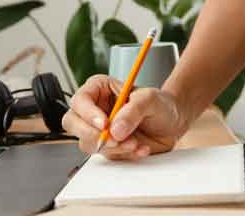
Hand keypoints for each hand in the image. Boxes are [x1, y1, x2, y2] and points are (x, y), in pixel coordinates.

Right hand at [61, 74, 191, 160]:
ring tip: (136, 142)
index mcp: (100, 89)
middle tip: (116, 139)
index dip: (87, 113)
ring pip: (87, 143)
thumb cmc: (160, 104)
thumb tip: (115, 128)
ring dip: (112, 146)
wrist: (172, 124)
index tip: (104, 124)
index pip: (80, 99)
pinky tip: (139, 148)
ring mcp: (98, 130)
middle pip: (73, 122)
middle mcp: (94, 109)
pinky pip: (104, 155)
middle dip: (93, 134)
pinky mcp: (106, 147)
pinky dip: (122, 155)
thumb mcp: (150, 99)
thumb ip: (134, 109)